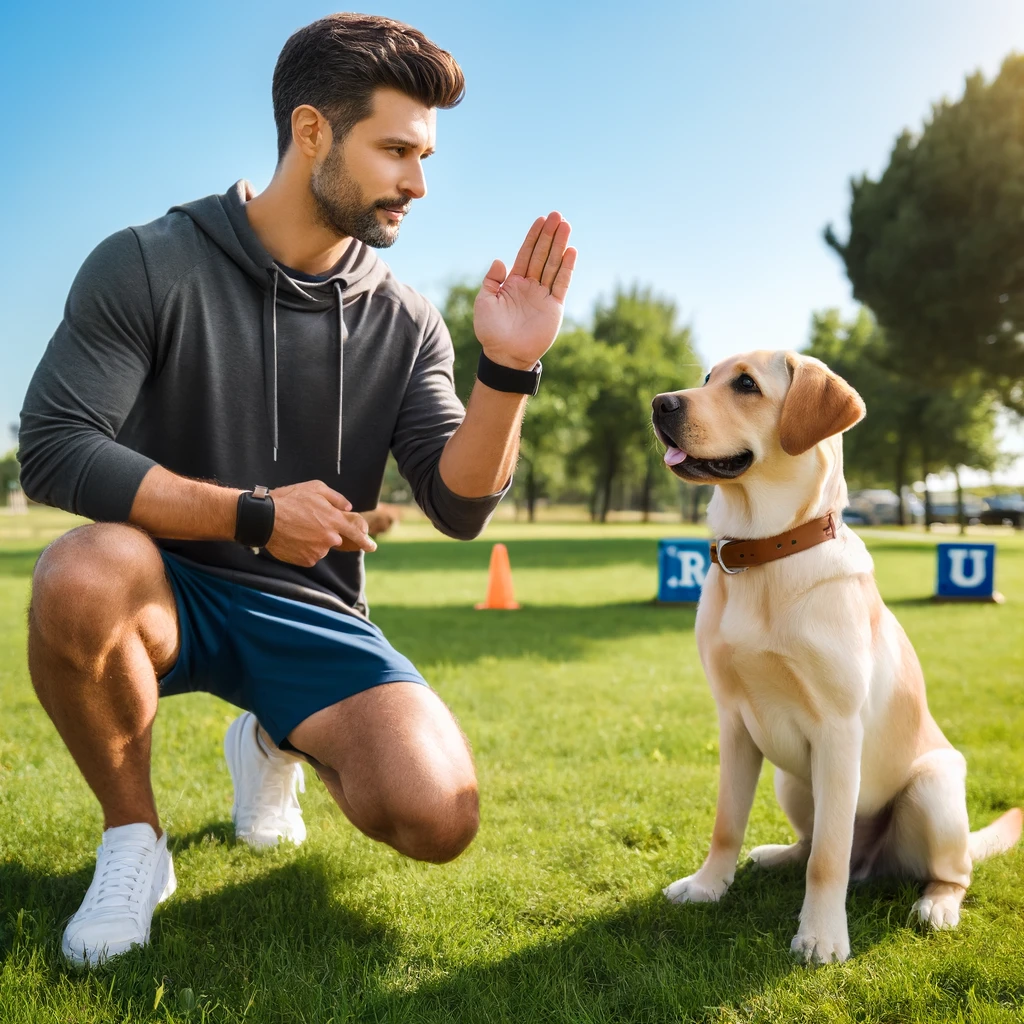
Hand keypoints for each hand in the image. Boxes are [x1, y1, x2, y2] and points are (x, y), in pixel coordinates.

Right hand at [264, 480, 375, 566]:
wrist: (265, 518)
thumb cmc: (289, 500)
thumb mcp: (315, 488)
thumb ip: (336, 498)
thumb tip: (348, 507)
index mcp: (334, 520)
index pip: (356, 533)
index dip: (365, 541)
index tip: (372, 547)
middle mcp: (329, 538)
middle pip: (333, 539)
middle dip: (324, 533)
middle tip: (306, 523)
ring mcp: (318, 551)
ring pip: (320, 547)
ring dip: (312, 540)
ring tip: (296, 529)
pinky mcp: (306, 560)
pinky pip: (309, 555)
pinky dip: (303, 549)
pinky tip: (292, 538)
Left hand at [473, 212, 576, 370]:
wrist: (506, 355)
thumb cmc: (491, 331)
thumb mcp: (484, 302)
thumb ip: (491, 281)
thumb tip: (500, 261)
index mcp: (513, 282)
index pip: (526, 254)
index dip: (533, 237)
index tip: (541, 220)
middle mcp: (530, 285)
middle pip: (542, 255)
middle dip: (549, 235)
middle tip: (558, 216)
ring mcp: (543, 295)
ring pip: (553, 264)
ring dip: (560, 246)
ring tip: (566, 226)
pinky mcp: (554, 306)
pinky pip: (561, 283)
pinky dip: (566, 268)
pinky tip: (571, 251)